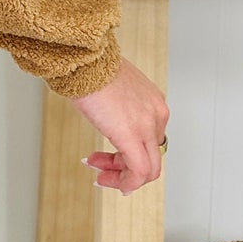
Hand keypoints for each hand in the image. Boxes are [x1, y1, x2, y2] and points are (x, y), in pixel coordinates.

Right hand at [70, 56, 168, 194]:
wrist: (86, 60)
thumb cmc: (92, 68)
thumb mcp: (114, 88)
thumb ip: (119, 106)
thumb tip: (106, 118)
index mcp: (153, 102)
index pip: (150, 140)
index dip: (129, 154)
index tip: (111, 157)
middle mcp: (157, 115)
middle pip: (151, 157)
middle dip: (125, 169)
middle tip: (104, 172)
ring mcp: (148, 125)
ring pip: (147, 168)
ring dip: (121, 177)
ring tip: (100, 177)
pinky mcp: (132, 136)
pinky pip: (138, 171)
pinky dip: (124, 182)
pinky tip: (105, 180)